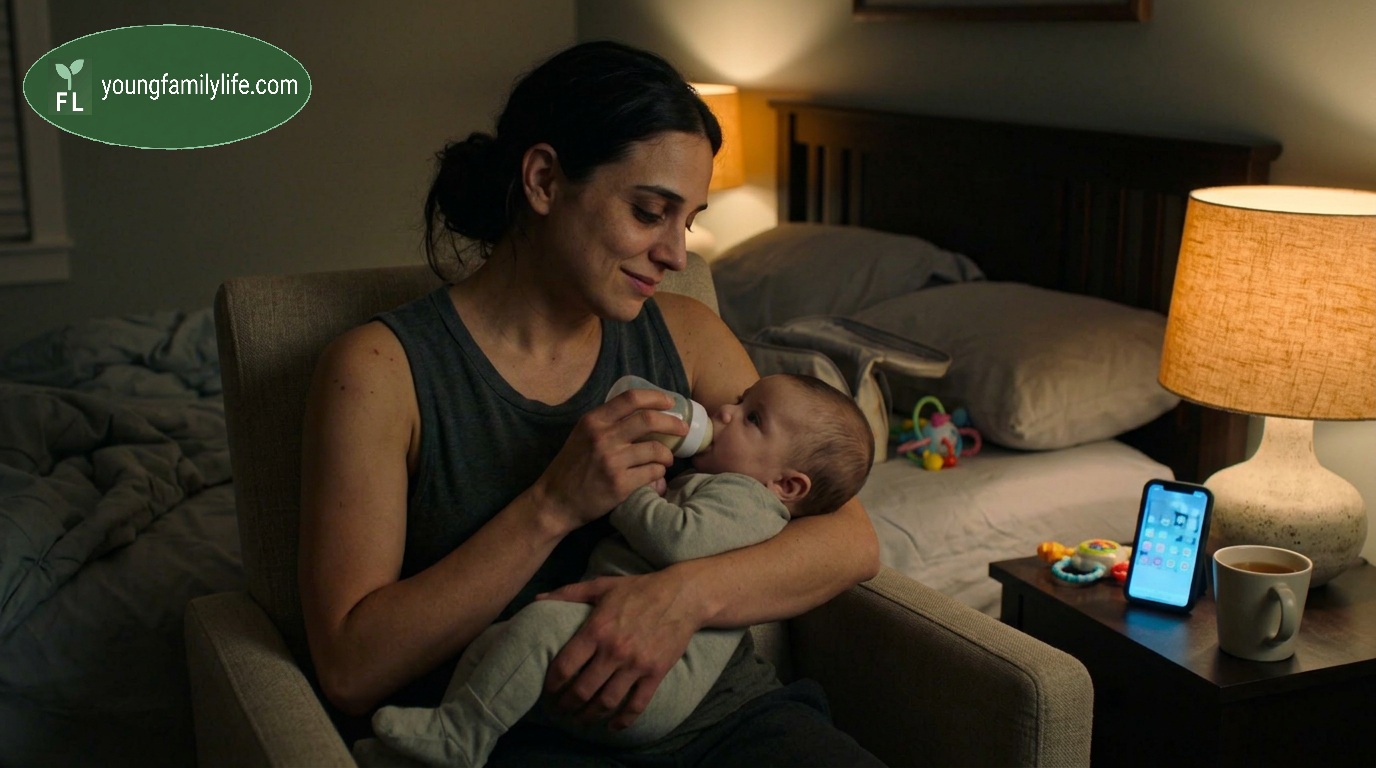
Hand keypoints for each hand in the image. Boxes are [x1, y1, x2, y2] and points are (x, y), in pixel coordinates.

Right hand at [535, 389, 686, 530]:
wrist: (555, 501)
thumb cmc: (571, 467)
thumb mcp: (582, 435)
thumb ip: (607, 423)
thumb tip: (642, 413)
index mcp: (593, 421)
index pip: (631, 398)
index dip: (656, 397)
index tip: (670, 403)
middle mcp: (602, 437)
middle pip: (649, 420)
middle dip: (673, 423)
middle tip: (683, 429)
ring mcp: (611, 461)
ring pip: (655, 449)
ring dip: (667, 455)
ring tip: (667, 459)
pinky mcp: (619, 484)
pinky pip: (652, 473)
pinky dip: (659, 474)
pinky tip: (655, 476)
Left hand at [537, 570, 699, 729]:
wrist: (682, 595)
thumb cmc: (639, 589)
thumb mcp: (601, 586)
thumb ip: (568, 593)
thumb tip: (538, 600)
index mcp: (597, 629)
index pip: (565, 666)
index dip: (552, 684)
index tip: (547, 691)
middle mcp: (614, 650)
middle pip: (582, 690)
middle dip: (565, 706)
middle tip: (558, 711)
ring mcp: (636, 664)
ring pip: (606, 702)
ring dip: (589, 717)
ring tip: (579, 720)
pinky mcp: (655, 673)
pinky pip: (636, 705)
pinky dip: (622, 720)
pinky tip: (612, 725)